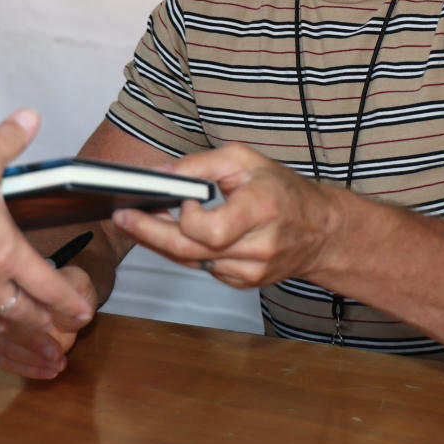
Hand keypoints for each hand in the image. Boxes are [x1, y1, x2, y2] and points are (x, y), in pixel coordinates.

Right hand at [0, 109, 94, 336]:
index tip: (83, 315)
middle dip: (39, 325)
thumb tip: (29, 117)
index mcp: (7, 254)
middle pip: (20, 311)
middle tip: (53, 337)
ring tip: (10, 335)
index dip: (68, 302)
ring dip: (1, 328)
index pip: (48, 285)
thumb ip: (8, 141)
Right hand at [0, 265, 93, 378]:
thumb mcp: (79, 284)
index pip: (18, 304)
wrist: (66, 294)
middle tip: (57, 357)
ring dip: (30, 361)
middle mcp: (0, 299)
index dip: (36, 326)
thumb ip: (76, 295)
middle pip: (6, 327)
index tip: (57, 342)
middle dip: (33, 346)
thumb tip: (79, 316)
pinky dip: (23, 368)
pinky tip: (47, 372)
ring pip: (2, 346)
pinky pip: (2, 358)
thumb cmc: (71, 287)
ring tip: (57, 366)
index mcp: (18, 280)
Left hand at [112, 144, 337, 287]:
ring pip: (191, 262)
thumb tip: (159, 174)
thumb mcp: (245, 160)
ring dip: (161, 242)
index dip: (187, 217)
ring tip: (139, 221)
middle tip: (122, 217)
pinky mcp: (244, 282)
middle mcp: (257, 246)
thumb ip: (200, 164)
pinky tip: (175, 234)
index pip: (210, 229)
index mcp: (260, 210)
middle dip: (149, 233)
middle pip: (190, 250)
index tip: (179, 200)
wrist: (321, 231)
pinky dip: (186, 251)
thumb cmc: (283, 190)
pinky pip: (203, 268)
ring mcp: (250, 271)